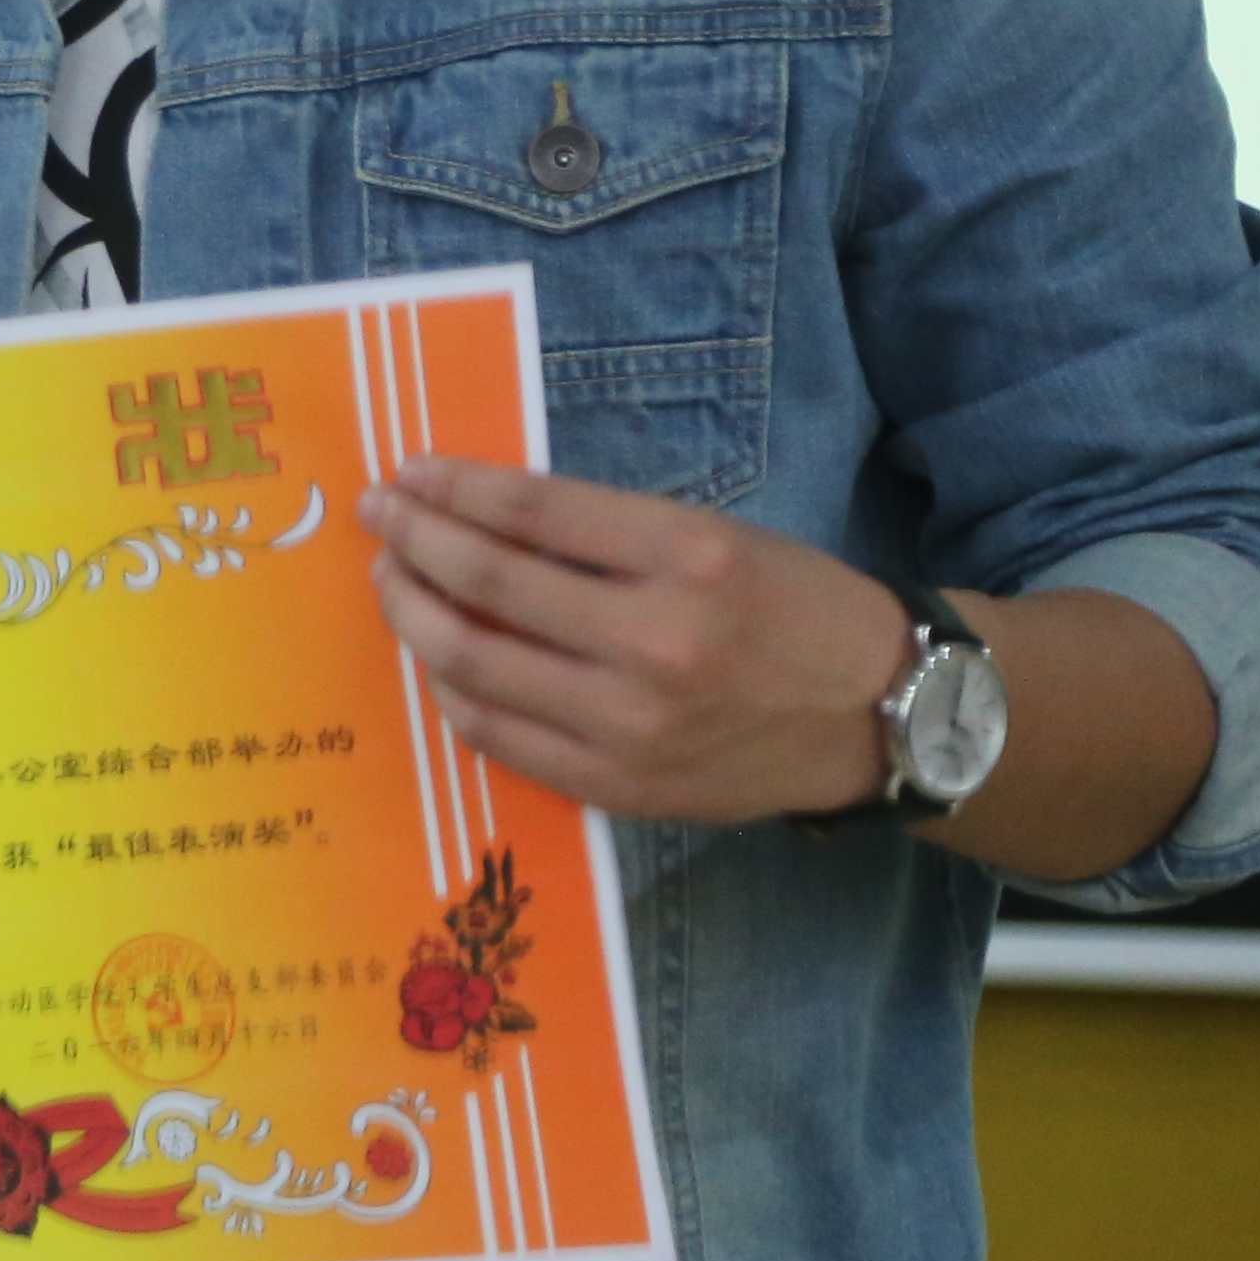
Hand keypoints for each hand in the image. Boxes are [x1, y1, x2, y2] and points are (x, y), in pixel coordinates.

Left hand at [355, 458, 903, 825]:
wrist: (881, 717)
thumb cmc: (792, 610)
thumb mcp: (714, 538)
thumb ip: (603, 532)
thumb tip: (476, 511)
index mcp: (691, 559)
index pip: (532, 513)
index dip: (452, 488)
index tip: (406, 473)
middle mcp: (658, 643)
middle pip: (487, 585)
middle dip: (412, 541)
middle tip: (378, 516)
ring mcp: (633, 726)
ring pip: (473, 663)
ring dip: (412, 613)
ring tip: (393, 580)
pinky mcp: (619, 786)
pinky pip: (496, 734)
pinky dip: (451, 688)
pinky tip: (437, 656)